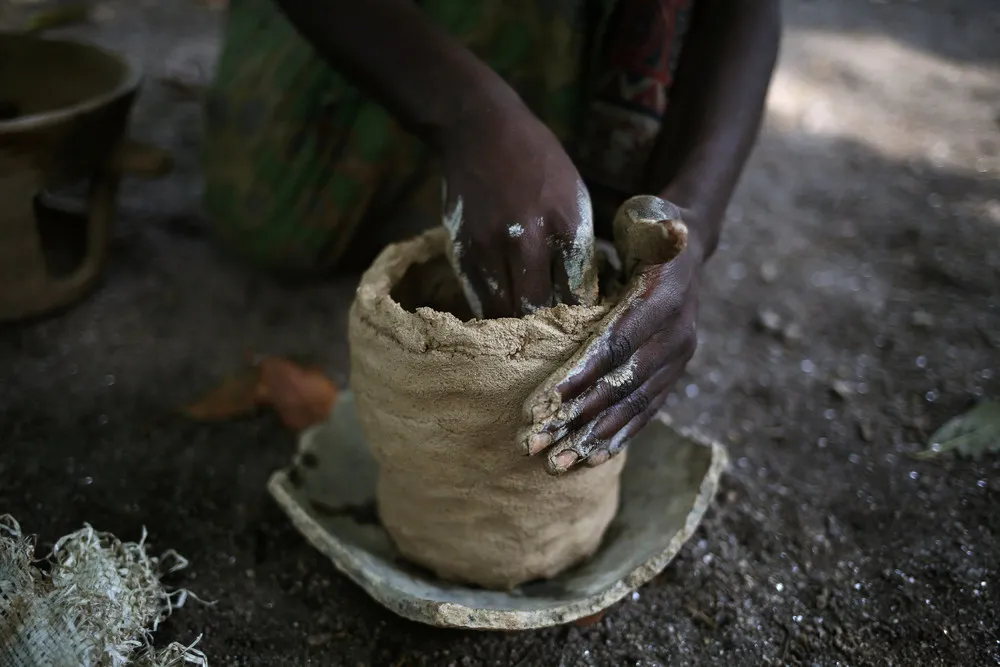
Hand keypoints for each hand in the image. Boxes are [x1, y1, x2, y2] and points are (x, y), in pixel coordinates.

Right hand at [439, 99, 595, 318]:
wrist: (481, 130)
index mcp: (566, 225)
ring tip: (528, 334)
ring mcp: (489, 247)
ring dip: (518, 326)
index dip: (581, 317)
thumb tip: (584, 298)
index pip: (577, 294)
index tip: (583, 327)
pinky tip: (504, 315)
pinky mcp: (462, 251)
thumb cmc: (539, 163)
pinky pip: (479, 300)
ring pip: (505, 312)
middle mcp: (527, 240)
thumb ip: (579, 248)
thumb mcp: (575, 197)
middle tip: (555, 339)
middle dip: (549, 329)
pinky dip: (494, 313)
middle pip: (540, 310)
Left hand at [524, 212, 703, 473]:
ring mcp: (678, 359)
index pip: (618, 343)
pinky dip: (620, 435)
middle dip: (577, 417)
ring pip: (633, 405)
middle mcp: (677, 335)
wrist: (687, 252)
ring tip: (556, 464)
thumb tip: (676, 228)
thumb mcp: (653, 218)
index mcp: (664, 299)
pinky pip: (647, 410)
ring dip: (593, 437)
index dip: (583, 374)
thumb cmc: (651, 228)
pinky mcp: (672, 374)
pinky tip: (591, 459)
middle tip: (534, 444)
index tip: (545, 402)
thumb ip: (658, 227)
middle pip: (622, 384)